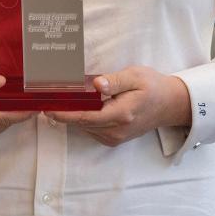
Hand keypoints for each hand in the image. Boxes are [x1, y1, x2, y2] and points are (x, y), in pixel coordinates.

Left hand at [48, 66, 190, 146]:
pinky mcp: (113, 139)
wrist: (169, 105)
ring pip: (84, 127)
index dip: (64, 114)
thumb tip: (96, 84)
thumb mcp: (135, 76)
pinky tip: (77, 106)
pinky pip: (91, 129)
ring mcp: (115, 137)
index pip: (86, 117)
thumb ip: (115, 81)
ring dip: (71, 115)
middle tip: (46, 98)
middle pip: (81, 123)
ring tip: (58, 100)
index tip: (47, 108)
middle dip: (63, 112)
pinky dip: (81, 119)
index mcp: (121, 114)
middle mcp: (116, 131)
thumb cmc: (152, 87)